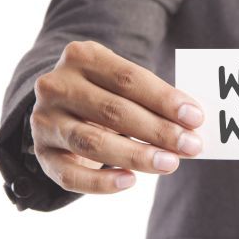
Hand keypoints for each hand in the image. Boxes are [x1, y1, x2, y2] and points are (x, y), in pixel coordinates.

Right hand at [30, 41, 203, 193]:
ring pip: (92, 142)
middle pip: (113, 111)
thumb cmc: (106, 92)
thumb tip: (192, 125)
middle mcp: (57, 86)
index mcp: (82, 56)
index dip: (164, 100)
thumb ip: (152, 98)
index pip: (129, 78)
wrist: (62, 105)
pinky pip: (70, 175)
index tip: (196, 118)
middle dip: (158, 131)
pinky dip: (101, 182)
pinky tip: (130, 181)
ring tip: (170, 164)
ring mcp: (45, 120)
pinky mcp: (42, 153)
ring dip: (136, 155)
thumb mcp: (124, 84)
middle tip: (191, 146)